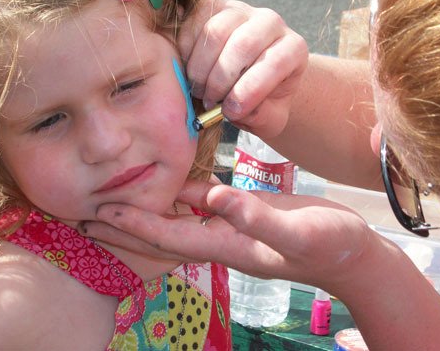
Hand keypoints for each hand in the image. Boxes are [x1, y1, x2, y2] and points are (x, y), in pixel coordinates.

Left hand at [81, 179, 373, 293]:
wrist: (353, 255)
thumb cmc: (331, 244)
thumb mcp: (296, 231)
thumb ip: (256, 218)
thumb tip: (215, 199)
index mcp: (227, 244)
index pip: (167, 236)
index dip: (132, 225)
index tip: (98, 212)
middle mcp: (221, 238)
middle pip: (161, 233)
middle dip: (125, 227)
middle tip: (86, 216)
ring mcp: (231, 226)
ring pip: (177, 219)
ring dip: (145, 213)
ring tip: (115, 201)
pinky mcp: (244, 213)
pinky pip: (201, 204)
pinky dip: (179, 196)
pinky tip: (170, 184)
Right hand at [179, 0, 307, 137]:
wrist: (249, 79)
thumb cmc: (263, 99)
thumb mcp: (270, 116)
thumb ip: (259, 115)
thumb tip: (234, 109)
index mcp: (293, 48)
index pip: (275, 63)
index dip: (250, 90)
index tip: (230, 112)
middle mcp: (271, 22)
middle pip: (242, 44)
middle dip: (220, 80)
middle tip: (209, 103)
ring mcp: (240, 10)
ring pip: (215, 31)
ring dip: (201, 68)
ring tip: (199, 91)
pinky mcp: (213, 6)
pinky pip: (194, 22)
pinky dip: (185, 50)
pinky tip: (188, 71)